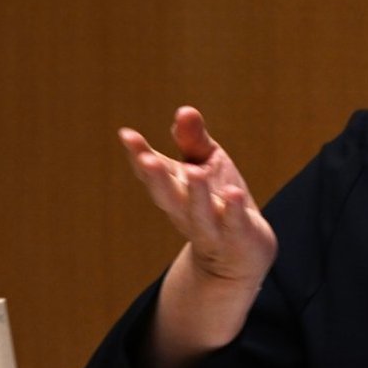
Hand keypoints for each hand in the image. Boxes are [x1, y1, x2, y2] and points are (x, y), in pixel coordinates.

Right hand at [119, 106, 276, 288]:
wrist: (240, 257)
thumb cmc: (218, 202)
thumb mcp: (206, 164)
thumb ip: (193, 140)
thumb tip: (184, 110)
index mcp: (175, 189)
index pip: (153, 172)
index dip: (139, 154)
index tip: (127, 135)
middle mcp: (186, 210)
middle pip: (167, 195)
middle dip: (156, 178)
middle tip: (145, 158)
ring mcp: (211, 227)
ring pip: (199, 213)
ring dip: (196, 194)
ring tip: (194, 171)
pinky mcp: (238, 236)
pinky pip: (234, 224)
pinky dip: (232, 210)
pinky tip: (233, 194)